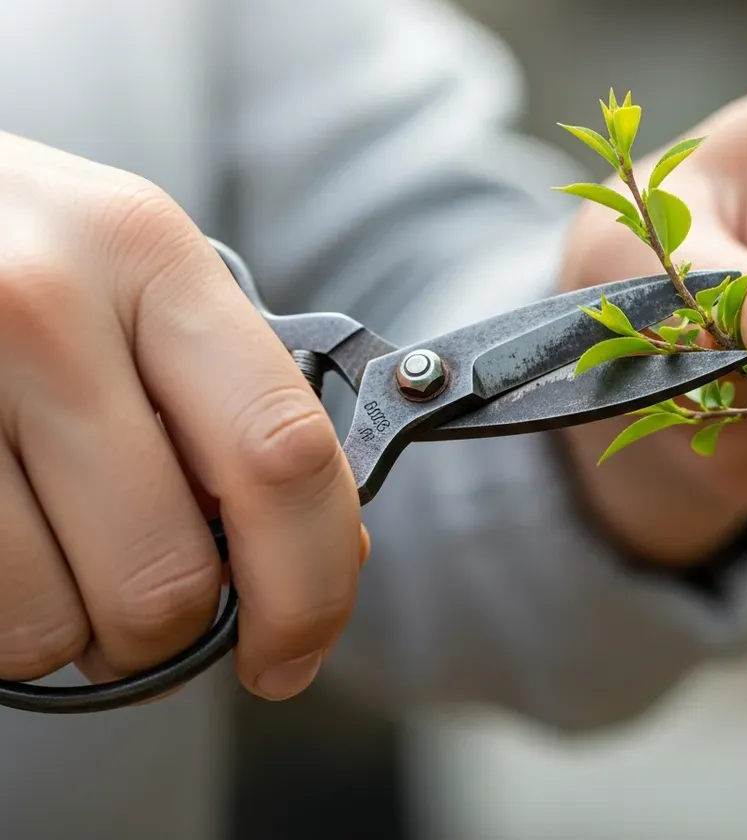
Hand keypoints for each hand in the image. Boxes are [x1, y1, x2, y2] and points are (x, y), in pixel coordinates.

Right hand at [0, 132, 364, 698]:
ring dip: (78, 633)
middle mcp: (46, 303)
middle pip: (168, 569)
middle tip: (156, 619)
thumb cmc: (19, 253)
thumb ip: (237, 400)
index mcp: (150, 256)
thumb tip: (332, 548)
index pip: (281, 454)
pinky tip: (12, 549)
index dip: (309, 586)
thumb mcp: (137, 283)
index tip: (293, 650)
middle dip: (175, 634)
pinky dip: (10, 619)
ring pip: (56, 617)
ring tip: (63, 564)